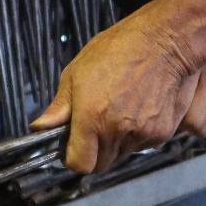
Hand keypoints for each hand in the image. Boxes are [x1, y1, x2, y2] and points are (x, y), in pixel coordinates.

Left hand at [35, 14, 205, 174]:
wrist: (165, 41)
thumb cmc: (121, 49)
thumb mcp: (77, 72)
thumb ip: (60, 107)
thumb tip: (40, 127)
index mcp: (91, 118)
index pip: (80, 164)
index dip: (74, 158)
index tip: (74, 147)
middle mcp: (116, 131)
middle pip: (102, 164)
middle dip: (96, 151)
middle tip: (98, 125)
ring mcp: (142, 134)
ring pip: (123, 154)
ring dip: (118, 142)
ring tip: (121, 110)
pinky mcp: (162, 132)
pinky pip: (144, 145)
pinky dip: (139, 134)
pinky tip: (139, 108)